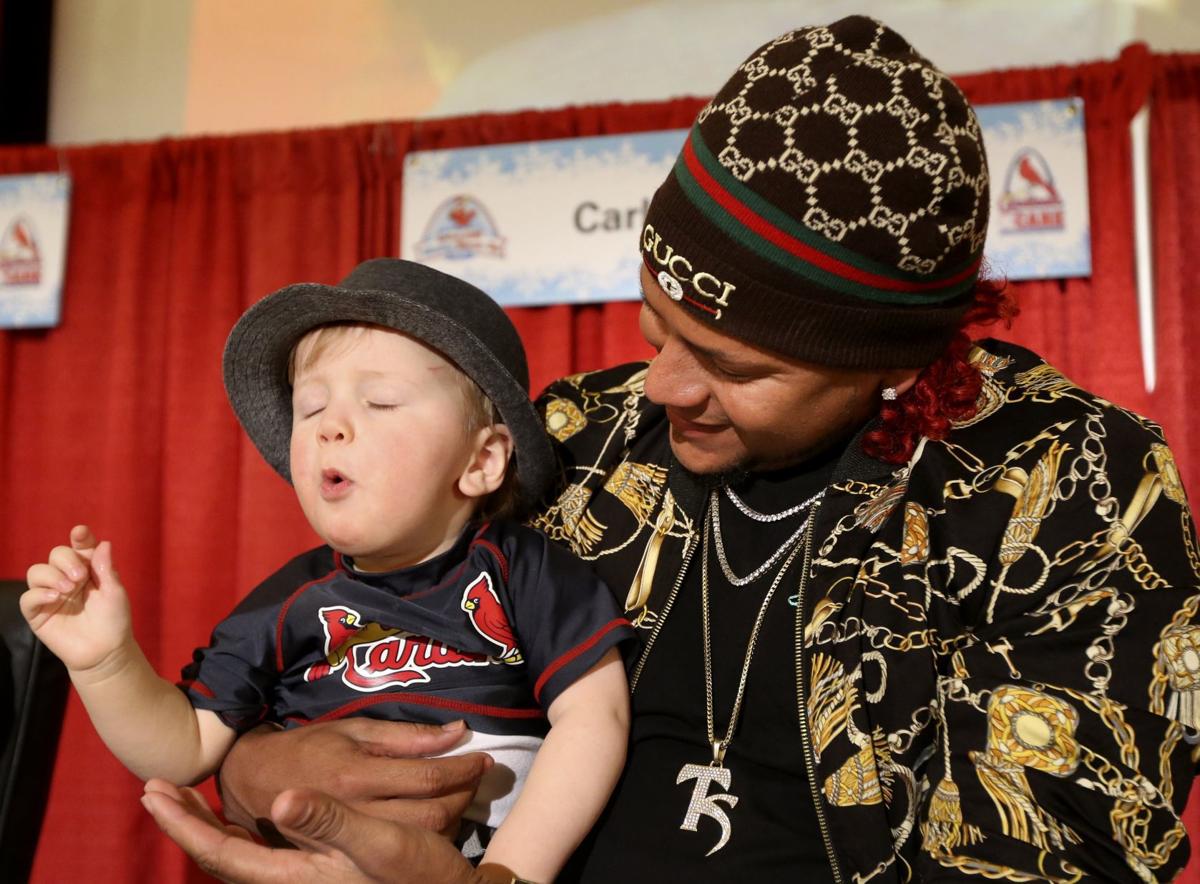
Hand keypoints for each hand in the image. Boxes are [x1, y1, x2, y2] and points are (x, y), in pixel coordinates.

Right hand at [22, 525, 132, 673]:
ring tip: (68, 589)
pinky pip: (27, 597)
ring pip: (37, 571)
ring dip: (52, 575)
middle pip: (56, 554)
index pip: (80, 547)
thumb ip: (106, 568)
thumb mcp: (115, 592)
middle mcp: (67, 578)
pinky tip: (55, 598)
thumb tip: (103, 543)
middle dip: (67, 560)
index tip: (80, 533)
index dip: (80, 538)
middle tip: (81, 577)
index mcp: (88, 569)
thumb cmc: (113, 621)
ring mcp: (50, 595)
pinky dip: (38, 594)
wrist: (105, 652)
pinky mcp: (37, 613)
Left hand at [142, 779, 490, 883]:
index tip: (154, 792)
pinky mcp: (314, 871)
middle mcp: (289, 881)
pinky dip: (238, 828)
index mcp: (294, 876)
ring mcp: (300, 877)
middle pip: (221, 854)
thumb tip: (281, 800)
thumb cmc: (416, 874)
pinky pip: (259, 851)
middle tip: (155, 789)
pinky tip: (242, 813)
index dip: (185, 824)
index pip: (221, 853)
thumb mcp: (380, 844)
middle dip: (186, 822)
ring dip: (209, 823)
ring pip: (238, 852)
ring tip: (188, 795)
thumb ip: (329, 823)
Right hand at [218, 718, 491, 837]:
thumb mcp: (353, 730)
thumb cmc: (308, 748)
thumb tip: (457, 731)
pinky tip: (439, 812)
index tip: (482, 757)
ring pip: (425, 834)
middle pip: (433, 812)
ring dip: (454, 812)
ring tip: (463, 789)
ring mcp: (356, 837)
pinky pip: (407, 847)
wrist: (257, 784)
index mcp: (357, 776)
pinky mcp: (354, 852)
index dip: (462, 768)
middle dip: (464, 792)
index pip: (427, 777)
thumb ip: (406, 735)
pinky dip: (432, 830)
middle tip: (478, 772)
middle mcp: (359, 812)